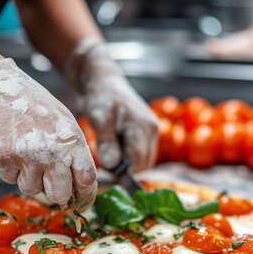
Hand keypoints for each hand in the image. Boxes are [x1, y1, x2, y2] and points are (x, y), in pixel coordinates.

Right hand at [0, 37, 96, 210]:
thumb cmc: (35, 106)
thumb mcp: (65, 124)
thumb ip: (74, 153)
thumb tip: (80, 186)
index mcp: (72, 140)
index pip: (86, 180)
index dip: (84, 193)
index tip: (79, 198)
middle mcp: (51, 151)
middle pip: (60, 195)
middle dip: (56, 193)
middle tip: (50, 182)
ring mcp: (25, 156)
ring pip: (32, 190)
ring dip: (30, 178)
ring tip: (27, 154)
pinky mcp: (2, 159)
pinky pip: (10, 180)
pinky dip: (11, 170)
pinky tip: (11, 148)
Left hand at [66, 39, 157, 171]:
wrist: (106, 83)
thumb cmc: (101, 98)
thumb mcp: (98, 118)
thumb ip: (107, 142)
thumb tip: (112, 165)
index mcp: (143, 127)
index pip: (137, 163)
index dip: (121, 170)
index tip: (105, 165)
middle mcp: (154, 130)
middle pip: (143, 165)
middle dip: (124, 168)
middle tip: (106, 156)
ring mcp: (154, 132)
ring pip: (143, 162)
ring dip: (127, 162)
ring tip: (111, 147)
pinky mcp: (150, 134)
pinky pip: (142, 154)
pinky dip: (129, 156)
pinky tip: (117, 145)